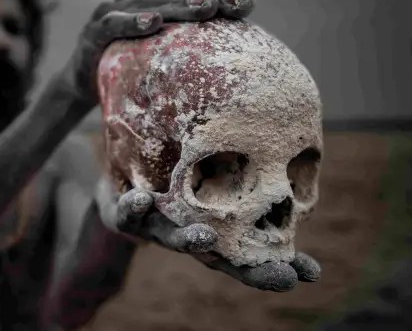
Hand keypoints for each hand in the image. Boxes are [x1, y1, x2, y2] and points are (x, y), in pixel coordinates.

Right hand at [62, 0, 254, 107]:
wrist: (82, 86)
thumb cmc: (127, 74)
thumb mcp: (158, 63)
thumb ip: (183, 56)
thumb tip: (230, 69)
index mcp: (154, 6)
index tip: (247, 4)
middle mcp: (134, 2)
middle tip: (233, 3)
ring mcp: (113, 13)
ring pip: (149, 5)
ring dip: (177, 6)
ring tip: (203, 8)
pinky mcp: (94, 31)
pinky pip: (115, 24)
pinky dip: (133, 22)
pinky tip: (153, 22)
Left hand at [95, 180, 319, 291]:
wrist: (120, 181)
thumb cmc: (177, 181)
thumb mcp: (213, 176)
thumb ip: (243, 174)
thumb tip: (294, 156)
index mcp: (213, 228)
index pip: (250, 251)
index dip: (278, 263)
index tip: (311, 273)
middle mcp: (189, 234)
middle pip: (219, 258)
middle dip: (249, 271)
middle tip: (281, 276)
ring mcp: (157, 228)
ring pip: (174, 239)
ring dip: (191, 241)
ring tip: (205, 236)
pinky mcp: (126, 215)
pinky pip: (127, 214)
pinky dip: (134, 208)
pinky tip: (143, 198)